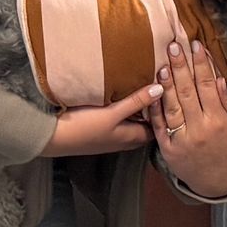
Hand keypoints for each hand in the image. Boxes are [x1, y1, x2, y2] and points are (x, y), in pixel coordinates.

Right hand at [44, 85, 158, 156]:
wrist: (51, 138)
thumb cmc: (83, 127)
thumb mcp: (112, 113)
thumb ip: (136, 102)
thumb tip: (162, 88)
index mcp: (132, 137)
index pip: (159, 126)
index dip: (167, 111)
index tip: (175, 92)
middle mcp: (124, 140)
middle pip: (147, 124)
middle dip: (156, 109)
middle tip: (164, 87)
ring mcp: (111, 137)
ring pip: (134, 122)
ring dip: (140, 108)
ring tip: (147, 86)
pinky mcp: (100, 131)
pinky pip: (121, 120)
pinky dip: (127, 109)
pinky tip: (123, 96)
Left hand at [151, 40, 226, 196]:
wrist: (218, 183)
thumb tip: (219, 79)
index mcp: (218, 122)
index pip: (208, 86)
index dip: (201, 64)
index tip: (196, 45)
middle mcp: (199, 129)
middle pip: (187, 92)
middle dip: (181, 67)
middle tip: (174, 46)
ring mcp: (181, 139)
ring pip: (172, 106)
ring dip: (166, 84)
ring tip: (163, 64)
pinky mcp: (167, 149)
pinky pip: (160, 125)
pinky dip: (155, 107)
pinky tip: (152, 91)